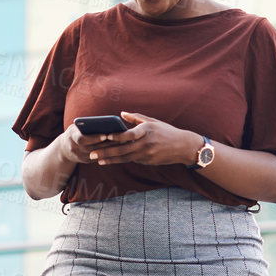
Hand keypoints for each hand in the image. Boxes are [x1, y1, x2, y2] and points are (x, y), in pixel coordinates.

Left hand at [80, 111, 201, 165]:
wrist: (183, 147)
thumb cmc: (166, 131)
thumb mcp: (153, 121)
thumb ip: (135, 118)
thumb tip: (120, 114)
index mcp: (146, 130)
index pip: (128, 134)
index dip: (116, 136)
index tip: (105, 135)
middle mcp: (145, 143)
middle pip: (122, 149)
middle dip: (106, 152)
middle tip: (92, 154)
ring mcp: (146, 154)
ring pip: (124, 157)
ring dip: (110, 159)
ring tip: (97, 159)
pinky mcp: (147, 161)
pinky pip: (131, 160)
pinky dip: (119, 160)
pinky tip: (109, 160)